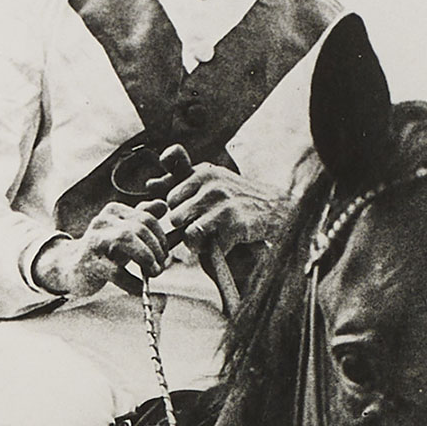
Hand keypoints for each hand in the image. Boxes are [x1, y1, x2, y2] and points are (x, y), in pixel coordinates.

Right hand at [43, 200, 173, 300]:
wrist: (72, 267)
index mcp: (114, 211)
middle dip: (156, 250)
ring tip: (153, 273)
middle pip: (139, 229)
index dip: (161, 239)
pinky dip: (133, 282)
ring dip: (147, 259)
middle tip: (159, 267)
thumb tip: (164, 206)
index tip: (164, 255)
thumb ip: (144, 220)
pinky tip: (139, 288)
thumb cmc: (106, 251)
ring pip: (127, 241)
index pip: (146, 218)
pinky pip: (116, 272)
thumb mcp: (126, 233)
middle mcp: (103, 221)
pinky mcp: (89, 262)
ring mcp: (94, 240)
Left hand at [161, 164, 279, 251]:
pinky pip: (209, 246)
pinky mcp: (234, 225)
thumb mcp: (210, 180)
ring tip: (209, 240)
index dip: (179, 211)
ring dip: (197, 243)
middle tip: (202, 230)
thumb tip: (149, 185)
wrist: (277, 208)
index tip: (191, 215)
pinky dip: (214, 251)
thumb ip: (179, 180)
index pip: (170, 198)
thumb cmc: (238, 196)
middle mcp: (211, 186)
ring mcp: (223, 205)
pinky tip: (225, 246)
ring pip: (189, 233)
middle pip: (176, 217)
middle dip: (186, 228)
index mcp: (203, 174)